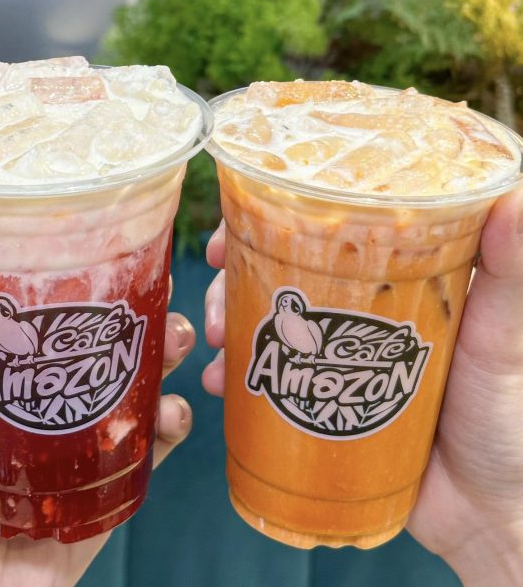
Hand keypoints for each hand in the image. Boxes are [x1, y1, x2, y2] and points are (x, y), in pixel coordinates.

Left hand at [0, 270, 194, 586]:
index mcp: (7, 385)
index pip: (54, 328)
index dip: (87, 299)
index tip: (113, 273)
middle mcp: (51, 408)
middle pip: (107, 356)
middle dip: (142, 329)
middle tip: (162, 313)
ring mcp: (84, 447)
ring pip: (139, 393)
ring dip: (167, 366)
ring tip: (177, 354)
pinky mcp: (109, 488)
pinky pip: (152, 449)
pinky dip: (172, 424)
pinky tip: (172, 416)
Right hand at [203, 189, 522, 585]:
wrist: (482, 510)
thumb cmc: (503, 418)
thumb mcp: (503, 339)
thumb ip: (509, 275)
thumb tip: (514, 195)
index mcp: (385, 283)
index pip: (318, 237)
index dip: (268, 225)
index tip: (233, 232)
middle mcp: (349, 314)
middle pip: (276, 277)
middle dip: (233, 281)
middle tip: (216, 299)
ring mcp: (328, 360)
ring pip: (262, 325)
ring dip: (224, 325)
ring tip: (213, 348)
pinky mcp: (316, 403)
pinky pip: (264, 381)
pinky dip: (237, 378)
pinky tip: (222, 385)